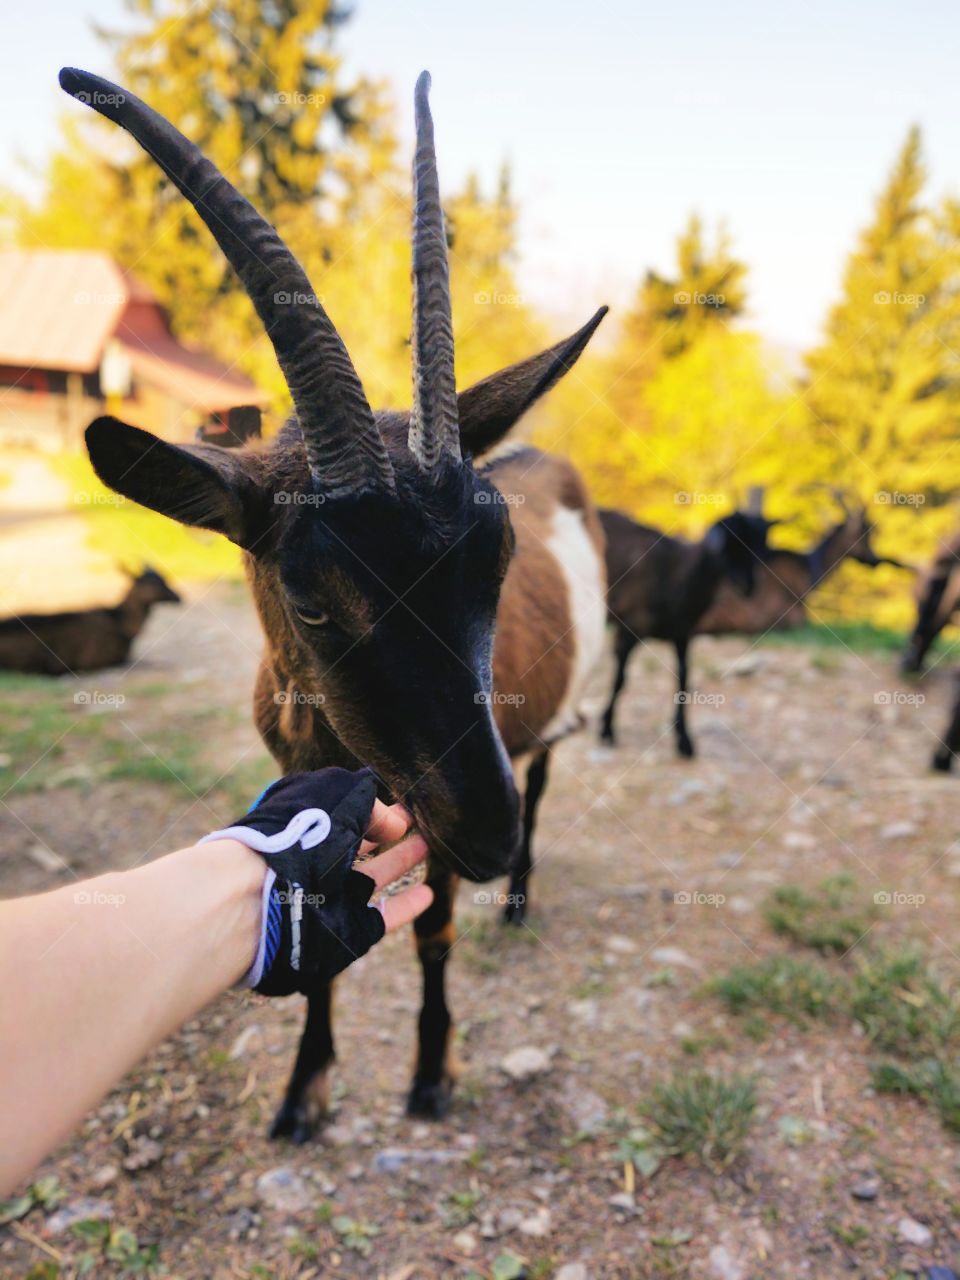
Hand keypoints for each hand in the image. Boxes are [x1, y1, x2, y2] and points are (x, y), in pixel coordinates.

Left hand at [201, 768, 432, 993]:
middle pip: (357, 845)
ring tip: (428, 846)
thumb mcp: (338, 795)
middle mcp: (317, 861)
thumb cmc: (296, 835)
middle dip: (386, 833)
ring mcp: (333, 899)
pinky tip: (427, 894)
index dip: (371, 809)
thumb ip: (370, 802)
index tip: (401, 805)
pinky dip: (406, 906)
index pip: (343, 813)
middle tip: (417, 823)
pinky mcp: (349, 933)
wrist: (266, 898)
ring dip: (400, 862)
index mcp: (308, 826)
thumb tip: (395, 823)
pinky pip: (383, 917)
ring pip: (373, 878)